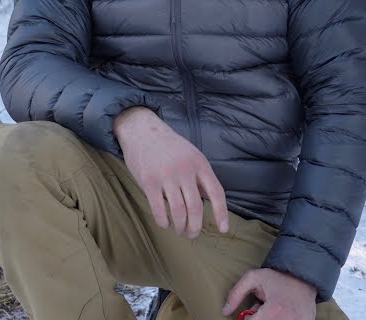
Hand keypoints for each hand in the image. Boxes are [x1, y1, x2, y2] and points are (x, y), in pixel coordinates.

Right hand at [113, 107, 228, 237]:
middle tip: (192, 234)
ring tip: (179, 230)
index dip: (221, 213)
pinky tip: (165, 223)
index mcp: (200, 163)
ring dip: (180, 226)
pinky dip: (163, 221)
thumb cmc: (169, 146)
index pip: (216, 192)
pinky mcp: (148, 181)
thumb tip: (211, 201)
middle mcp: (185, 169)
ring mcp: (166, 175)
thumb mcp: (192, 155)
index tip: (223, 229)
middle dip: (195, 226)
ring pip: (178, 210)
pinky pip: (158, 209)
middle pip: (196, 207)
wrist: (142, 130)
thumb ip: (200, 177)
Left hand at [222, 269, 316, 319]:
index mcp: (274, 310)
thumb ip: (235, 294)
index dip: (249, 318)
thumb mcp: (253, 278)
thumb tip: (225, 311)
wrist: (304, 278)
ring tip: (273, 312)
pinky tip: (282, 314)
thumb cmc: (277, 278)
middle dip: (260, 319)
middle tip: (264, 310)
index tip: (252, 311)